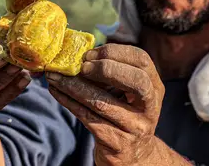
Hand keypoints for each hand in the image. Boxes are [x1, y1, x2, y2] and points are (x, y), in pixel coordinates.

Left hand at [45, 43, 164, 165]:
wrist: (133, 155)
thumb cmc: (125, 115)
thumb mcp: (127, 93)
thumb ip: (112, 73)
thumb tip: (78, 54)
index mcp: (154, 87)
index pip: (141, 60)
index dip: (114, 52)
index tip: (89, 54)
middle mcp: (149, 107)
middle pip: (135, 81)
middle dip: (105, 68)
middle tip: (80, 66)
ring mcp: (134, 127)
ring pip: (102, 102)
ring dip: (73, 86)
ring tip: (53, 76)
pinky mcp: (116, 143)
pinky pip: (87, 118)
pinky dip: (68, 101)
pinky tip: (56, 91)